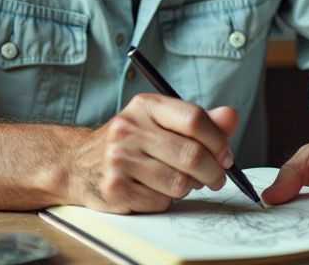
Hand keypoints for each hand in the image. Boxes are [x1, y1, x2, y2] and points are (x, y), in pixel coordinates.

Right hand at [66, 93, 238, 212]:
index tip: (226, 156)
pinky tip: (154, 190)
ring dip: (188, 187)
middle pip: (191, 155)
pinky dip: (165, 201)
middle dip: (213, 172)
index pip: (193, 118)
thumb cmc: (130, 141)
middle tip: (216, 178)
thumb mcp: (159, 121)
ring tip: (181, 182)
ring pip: (179, 183)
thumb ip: (197, 121)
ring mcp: (119, 160)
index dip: (218, 140)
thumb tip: (231, 116)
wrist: (77, 162)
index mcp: (144, 106)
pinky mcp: (116, 189)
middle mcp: (128, 129)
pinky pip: (160, 202)